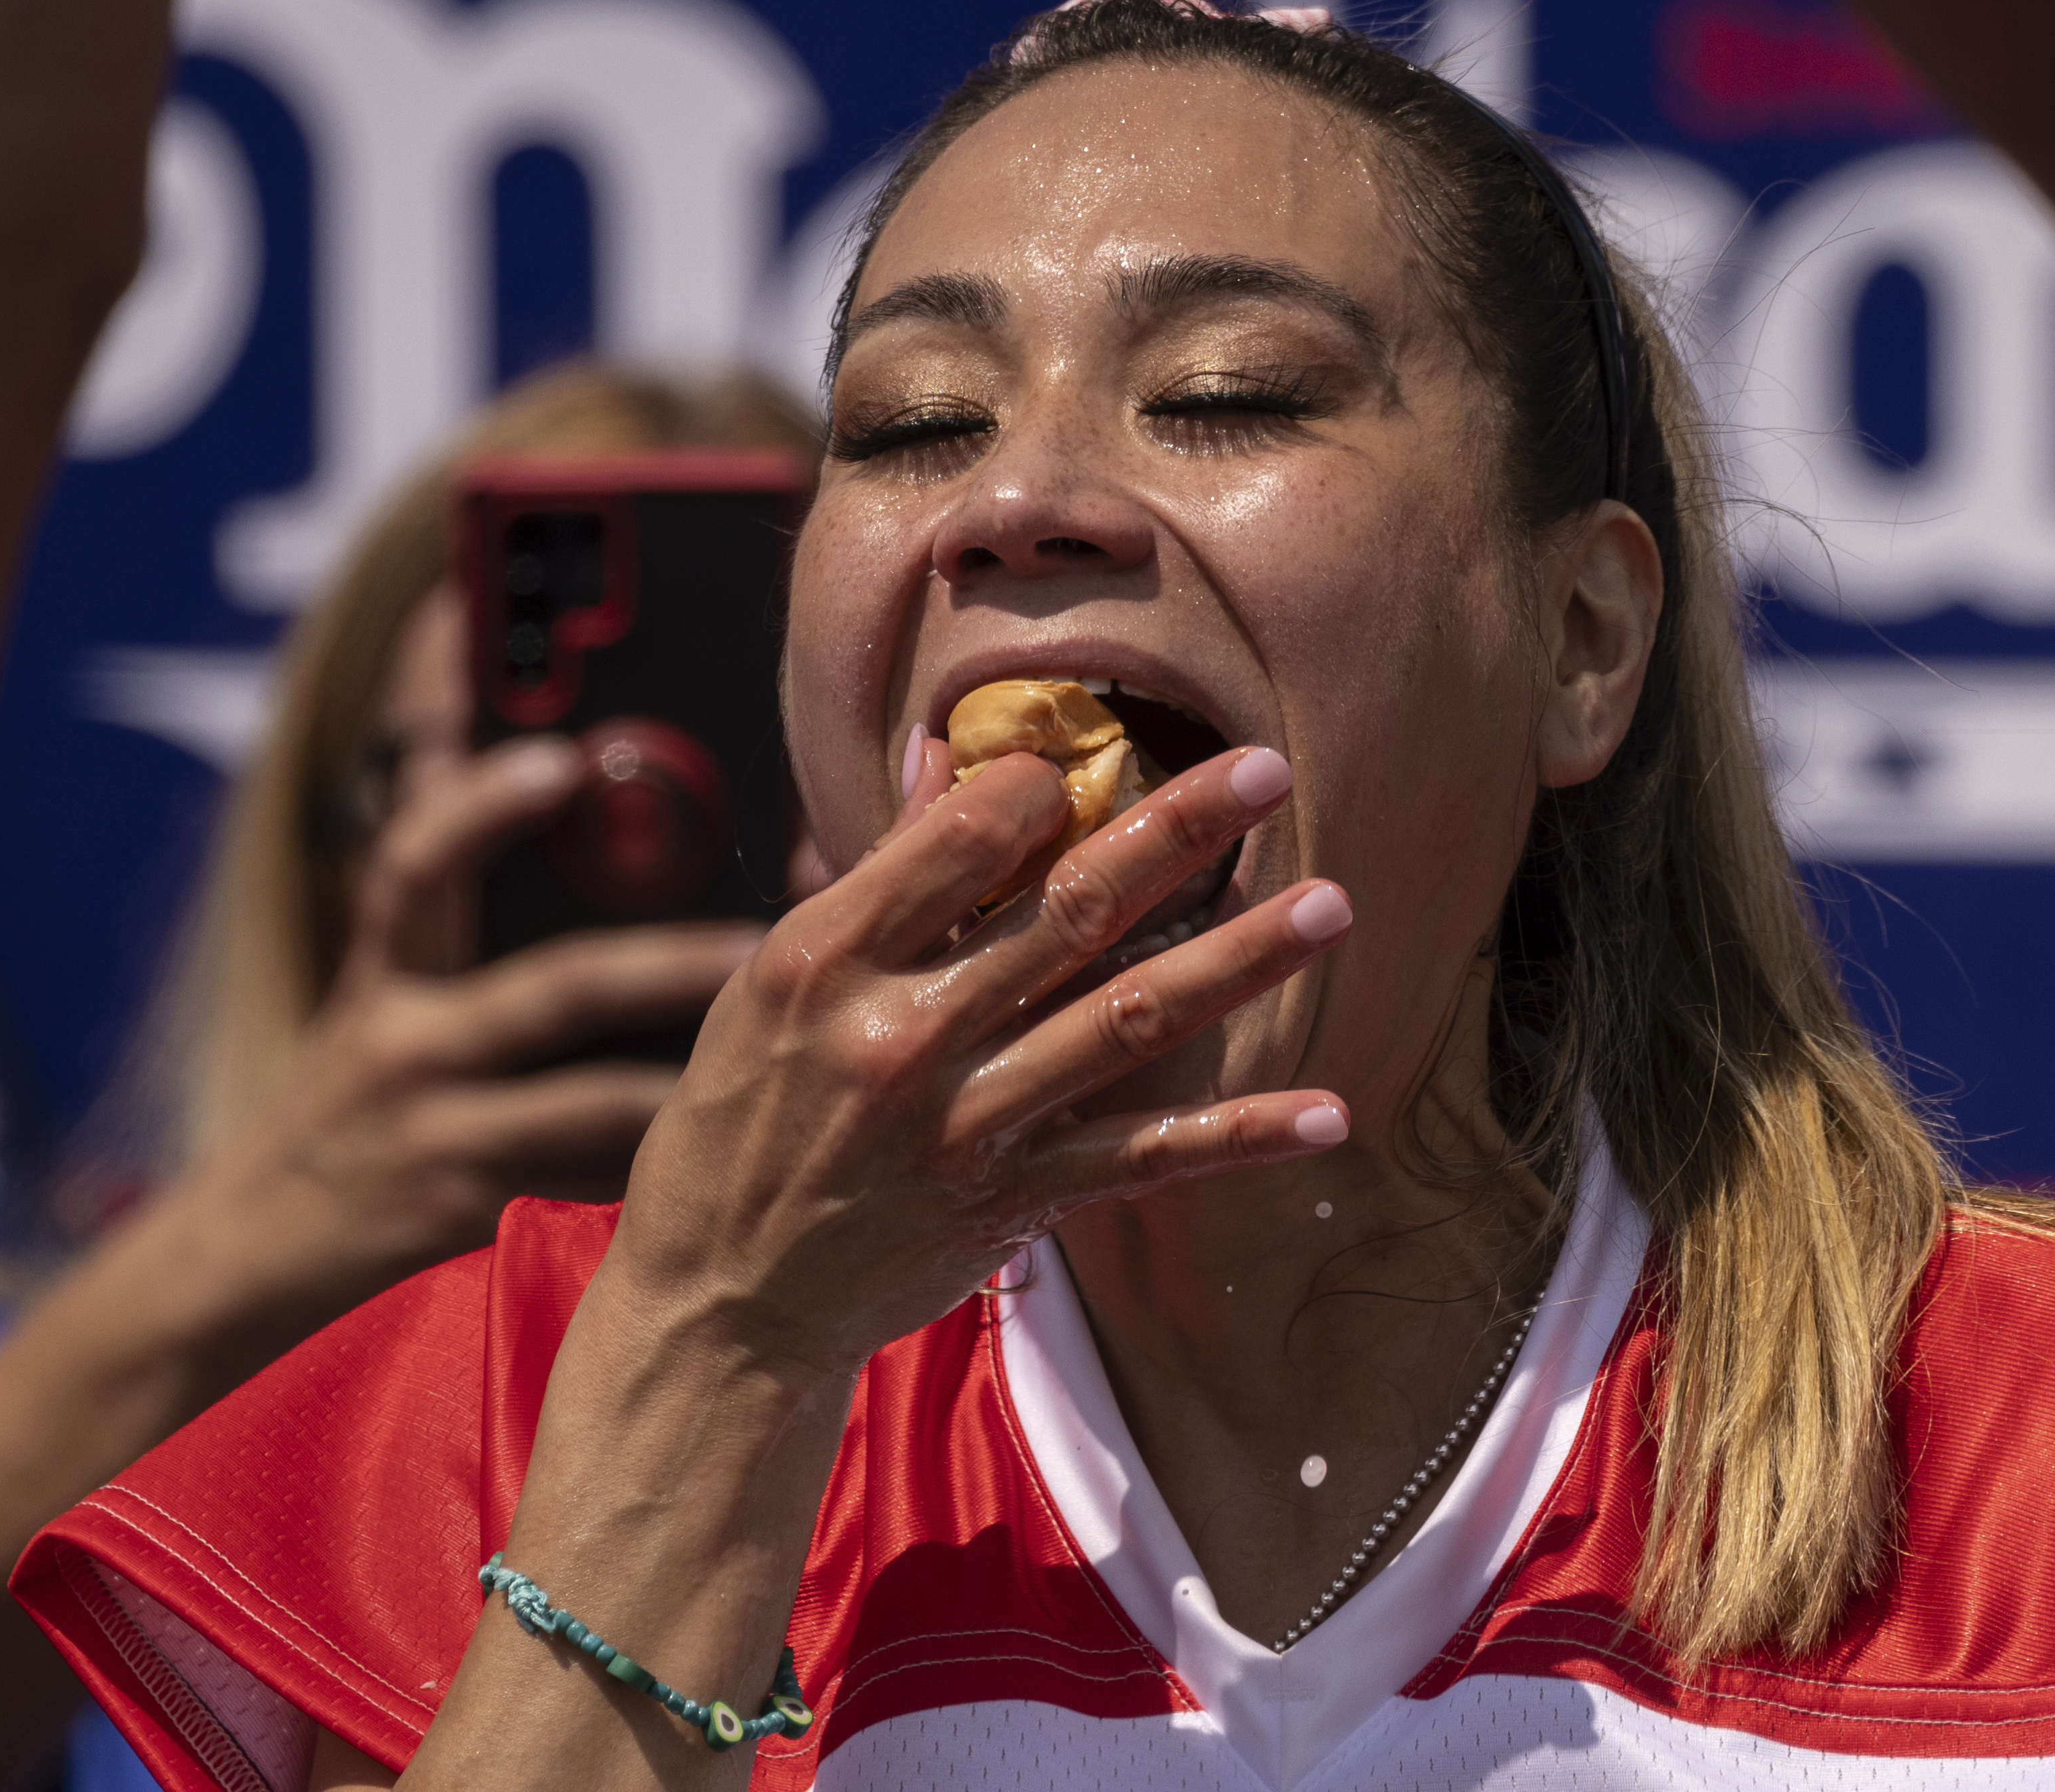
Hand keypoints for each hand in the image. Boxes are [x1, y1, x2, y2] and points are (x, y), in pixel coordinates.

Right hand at [168, 737, 756, 1321]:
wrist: (245, 1253)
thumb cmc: (343, 1100)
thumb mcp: (372, 995)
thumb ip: (434, 897)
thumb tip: (492, 754)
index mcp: (385, 973)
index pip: (415, 864)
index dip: (481, 805)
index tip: (559, 760)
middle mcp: (405, 1043)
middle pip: (554, 988)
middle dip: (664, 963)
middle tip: (754, 937)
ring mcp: (436, 1132)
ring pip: (587, 1101)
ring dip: (683, 1076)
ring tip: (766, 1051)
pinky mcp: (462, 1209)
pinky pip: (581, 1181)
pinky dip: (651, 1161)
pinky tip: (726, 1146)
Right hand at [602, 740, 1351, 1378]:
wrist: (721, 1301)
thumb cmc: (745, 1118)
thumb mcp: (775, 982)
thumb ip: (882, 875)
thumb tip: (945, 753)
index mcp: (823, 959)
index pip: (957, 840)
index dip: (1040, 787)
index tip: (1098, 759)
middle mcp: (900, 1035)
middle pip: (1063, 911)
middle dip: (1177, 834)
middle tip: (1270, 768)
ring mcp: (964, 1125)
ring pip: (1125, 1020)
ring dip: (1239, 961)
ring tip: (1333, 908)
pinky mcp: (1010, 1204)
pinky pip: (1145, 1158)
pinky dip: (1240, 1134)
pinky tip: (1328, 1114)